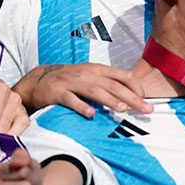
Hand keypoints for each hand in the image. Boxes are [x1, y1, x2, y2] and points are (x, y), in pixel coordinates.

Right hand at [13, 63, 150, 117]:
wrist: (37, 81)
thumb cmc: (70, 81)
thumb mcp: (90, 78)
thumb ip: (108, 84)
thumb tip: (133, 97)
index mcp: (97, 69)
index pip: (123, 75)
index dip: (136, 88)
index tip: (146, 101)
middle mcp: (87, 74)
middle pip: (113, 85)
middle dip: (132, 97)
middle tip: (146, 109)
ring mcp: (71, 82)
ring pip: (94, 90)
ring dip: (109, 100)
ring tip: (123, 109)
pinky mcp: (57, 92)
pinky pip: (70, 100)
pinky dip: (81, 107)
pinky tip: (91, 115)